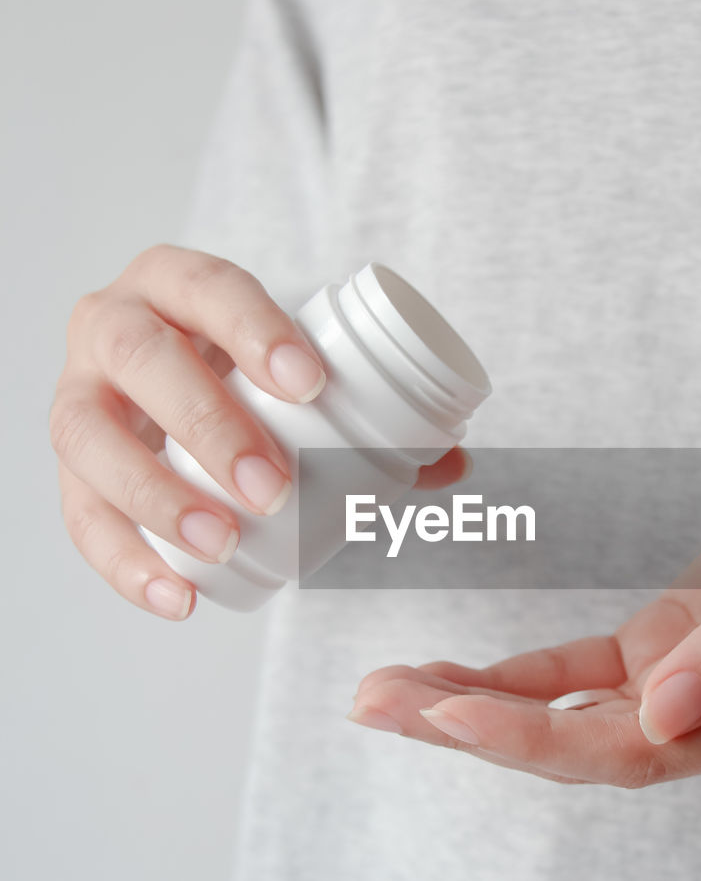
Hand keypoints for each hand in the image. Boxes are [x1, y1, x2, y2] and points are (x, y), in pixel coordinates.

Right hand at [49, 245, 466, 620]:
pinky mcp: (65, 466)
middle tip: (272, 487)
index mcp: (172, 284)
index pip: (206, 287)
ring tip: (223, 543)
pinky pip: (76, 514)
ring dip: (156, 495)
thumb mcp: (289, 371)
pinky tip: (177, 596)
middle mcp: (110, 326)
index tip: (311, 384)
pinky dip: (125, 561)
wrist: (164, 389)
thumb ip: (373, 409)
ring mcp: (77, 393)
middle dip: (207, 424)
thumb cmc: (239, 374)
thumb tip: (455, 461)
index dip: (253, 330)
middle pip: (141, 359)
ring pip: (87, 435)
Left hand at [348, 423, 700, 787]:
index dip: (527, 736)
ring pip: (559, 716)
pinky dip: (510, 677)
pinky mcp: (660, 649)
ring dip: (470, 704)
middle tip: (372, 702)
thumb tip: (656, 715)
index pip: (622, 749)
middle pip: (570, 745)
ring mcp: (680, 689)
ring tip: (385, 690)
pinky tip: (447, 674)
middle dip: (464, 726)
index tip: (440, 709)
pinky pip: (573, 675)